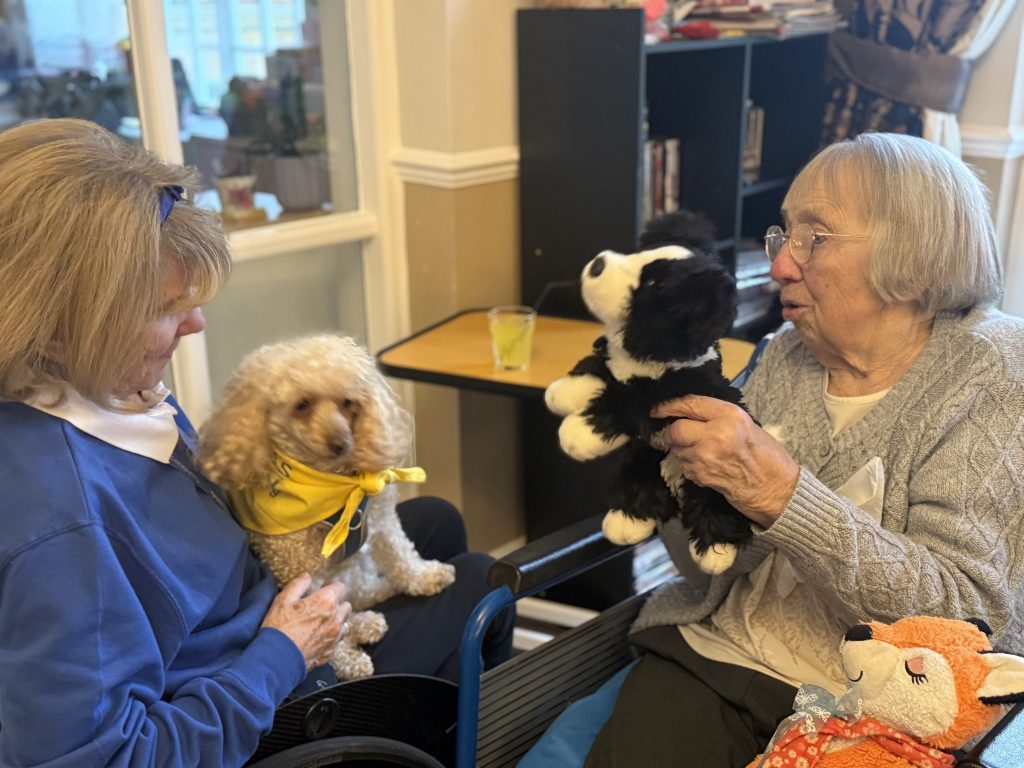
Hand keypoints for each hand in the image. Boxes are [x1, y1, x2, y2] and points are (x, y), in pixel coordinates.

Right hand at [261, 574, 351, 670]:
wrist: (277, 659)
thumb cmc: (280, 628)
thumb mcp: (283, 599)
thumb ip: (298, 585)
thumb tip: (307, 577)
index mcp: (326, 602)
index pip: (340, 587)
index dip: (331, 586)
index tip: (323, 588)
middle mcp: (335, 618)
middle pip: (346, 606)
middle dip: (336, 603)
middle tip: (322, 605)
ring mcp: (335, 637)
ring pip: (345, 624)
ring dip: (337, 620)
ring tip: (322, 622)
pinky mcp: (330, 652)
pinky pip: (337, 640)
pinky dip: (332, 636)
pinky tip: (318, 636)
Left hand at [652, 396, 798, 527]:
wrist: (778, 490)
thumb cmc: (767, 456)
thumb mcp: (746, 426)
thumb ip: (718, 417)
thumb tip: (688, 413)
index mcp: (729, 415)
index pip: (689, 403)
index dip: (668, 406)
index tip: (656, 409)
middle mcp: (716, 432)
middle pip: (676, 429)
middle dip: (670, 434)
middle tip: (673, 436)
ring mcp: (707, 456)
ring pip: (677, 450)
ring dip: (682, 452)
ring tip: (701, 454)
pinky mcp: (702, 475)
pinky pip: (685, 466)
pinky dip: (690, 467)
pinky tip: (707, 468)